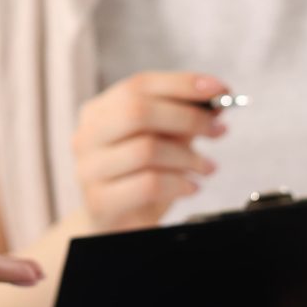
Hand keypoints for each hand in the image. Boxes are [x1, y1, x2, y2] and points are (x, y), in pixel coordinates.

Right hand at [73, 72, 230, 231]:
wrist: (116, 223)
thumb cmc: (139, 176)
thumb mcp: (163, 140)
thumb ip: (183, 118)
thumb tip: (216, 99)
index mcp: (98, 112)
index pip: (139, 85)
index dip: (182, 84)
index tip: (219, 89)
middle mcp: (86, 136)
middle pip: (137, 111)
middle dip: (187, 117)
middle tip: (217, 130)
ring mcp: (89, 169)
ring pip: (146, 149)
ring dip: (188, 157)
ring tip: (207, 167)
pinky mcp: (101, 200)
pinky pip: (149, 184)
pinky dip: (179, 184)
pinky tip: (190, 187)